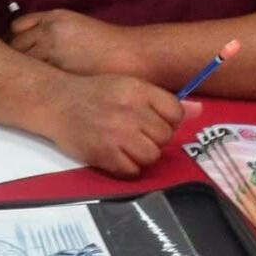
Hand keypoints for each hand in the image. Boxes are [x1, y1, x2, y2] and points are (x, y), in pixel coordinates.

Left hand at [10, 9, 139, 76]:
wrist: (131, 56)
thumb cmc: (110, 46)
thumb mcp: (79, 27)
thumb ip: (56, 32)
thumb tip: (37, 44)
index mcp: (55, 17)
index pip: (18, 27)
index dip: (14, 41)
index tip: (12, 52)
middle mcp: (49, 31)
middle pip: (14, 45)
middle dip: (12, 58)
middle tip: (11, 73)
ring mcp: (52, 51)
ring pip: (21, 62)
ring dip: (19, 73)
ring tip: (18, 85)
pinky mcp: (58, 70)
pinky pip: (35, 77)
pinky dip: (31, 83)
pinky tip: (32, 91)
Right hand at [38, 74, 200, 177]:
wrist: (57, 101)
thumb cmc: (94, 93)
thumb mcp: (128, 85)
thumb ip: (160, 100)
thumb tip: (199, 111)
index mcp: (138, 90)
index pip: (175, 112)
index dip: (168, 119)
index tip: (155, 120)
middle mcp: (130, 111)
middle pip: (165, 135)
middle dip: (154, 137)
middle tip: (137, 132)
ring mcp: (117, 134)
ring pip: (152, 155)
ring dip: (143, 153)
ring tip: (128, 144)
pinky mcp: (104, 154)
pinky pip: (133, 170)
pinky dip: (128, 166)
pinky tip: (117, 154)